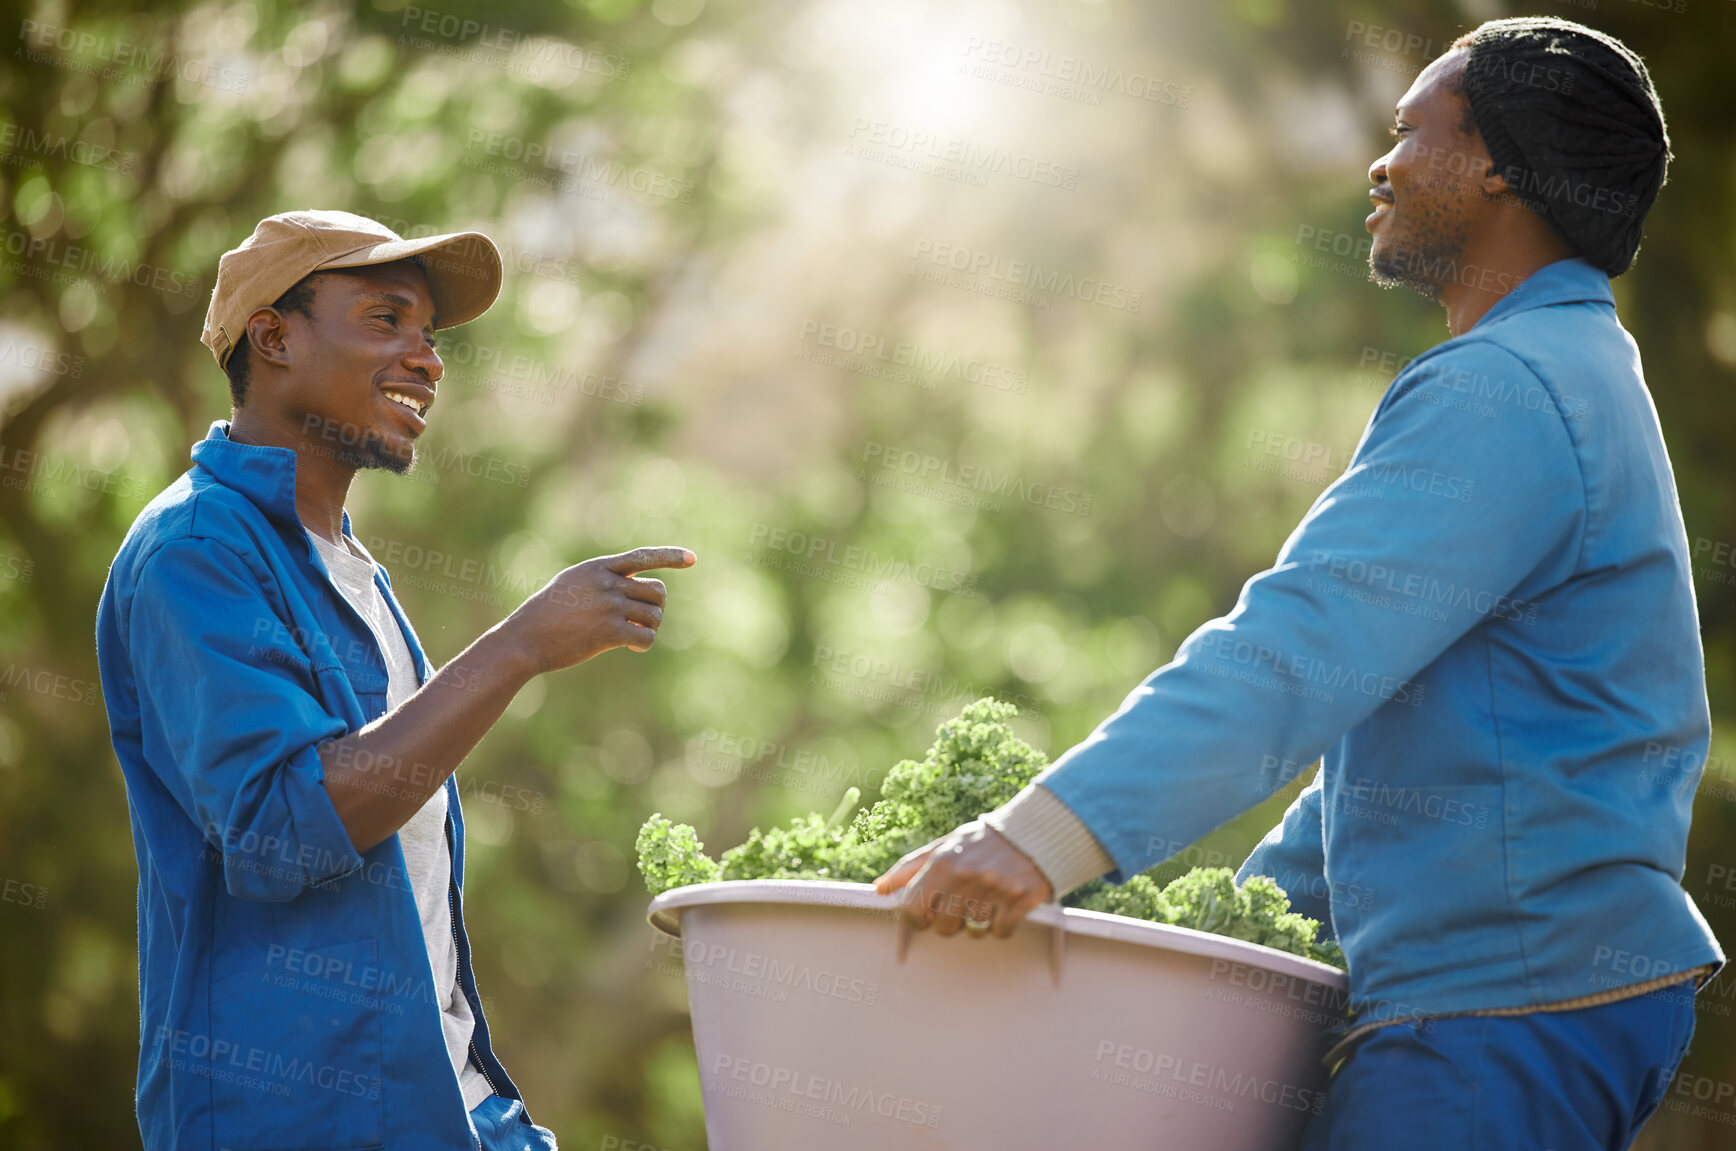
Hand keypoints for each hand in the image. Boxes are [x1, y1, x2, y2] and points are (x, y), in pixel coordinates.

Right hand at [506, 546, 695, 672]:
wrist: (525, 639)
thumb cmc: (547, 613)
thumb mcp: (572, 583)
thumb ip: (603, 578)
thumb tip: (636, 580)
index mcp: (598, 567)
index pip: (643, 556)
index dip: (670, 556)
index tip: (692, 559)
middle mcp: (607, 583)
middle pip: (657, 590)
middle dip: (655, 606)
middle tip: (643, 620)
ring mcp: (609, 606)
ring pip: (655, 615)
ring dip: (650, 627)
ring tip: (634, 634)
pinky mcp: (609, 632)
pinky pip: (646, 637)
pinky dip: (644, 644)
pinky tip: (632, 647)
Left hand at [873, 820, 1053, 939]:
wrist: (1032, 831)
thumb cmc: (980, 842)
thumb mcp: (943, 847)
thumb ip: (910, 869)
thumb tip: (879, 889)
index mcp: (943, 863)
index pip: (912, 909)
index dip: (916, 918)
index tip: (926, 914)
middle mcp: (966, 876)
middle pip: (944, 927)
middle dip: (951, 921)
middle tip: (962, 903)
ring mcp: (995, 888)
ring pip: (974, 932)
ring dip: (978, 922)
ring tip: (986, 899)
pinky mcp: (1021, 899)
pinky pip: (1001, 932)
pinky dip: (1002, 924)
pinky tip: (1004, 904)